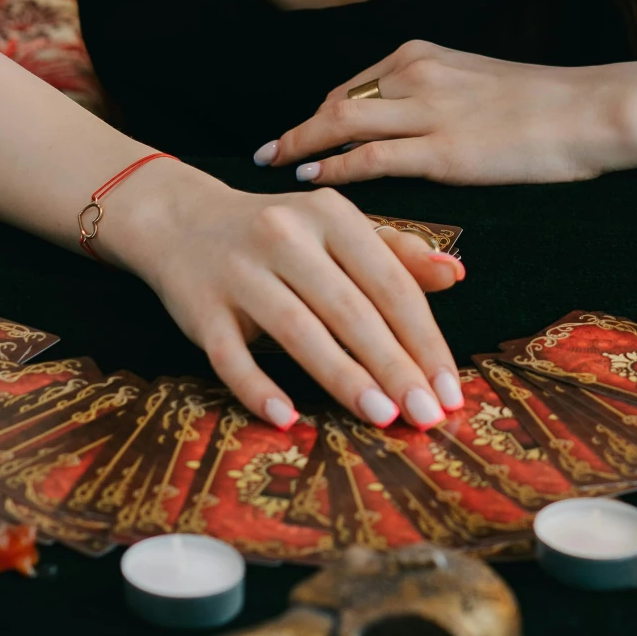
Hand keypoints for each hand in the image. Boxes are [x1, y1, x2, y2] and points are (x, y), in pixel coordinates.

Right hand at [102, 159, 465, 429]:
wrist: (180, 220)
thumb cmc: (277, 234)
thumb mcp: (336, 230)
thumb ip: (395, 253)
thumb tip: (455, 275)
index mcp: (330, 216)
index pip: (389, 283)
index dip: (424, 338)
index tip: (449, 388)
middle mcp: (286, 236)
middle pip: (350, 309)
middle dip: (394, 366)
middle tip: (427, 415)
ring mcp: (240, 272)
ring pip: (298, 329)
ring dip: (343, 377)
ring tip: (382, 417)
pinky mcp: (200, 307)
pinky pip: (229, 354)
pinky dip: (257, 387)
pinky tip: (287, 419)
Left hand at [256, 39, 631, 187]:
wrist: (590, 110)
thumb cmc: (545, 104)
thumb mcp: (479, 82)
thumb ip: (439, 95)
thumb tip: (412, 121)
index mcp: (423, 55)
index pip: (353, 86)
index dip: (320, 112)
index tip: (300, 130)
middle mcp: (415, 74)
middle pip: (336, 102)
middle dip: (300, 129)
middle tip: (269, 151)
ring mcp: (426, 111)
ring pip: (342, 125)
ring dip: (303, 146)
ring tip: (277, 166)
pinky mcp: (442, 150)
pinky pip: (371, 159)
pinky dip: (336, 168)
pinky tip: (313, 180)